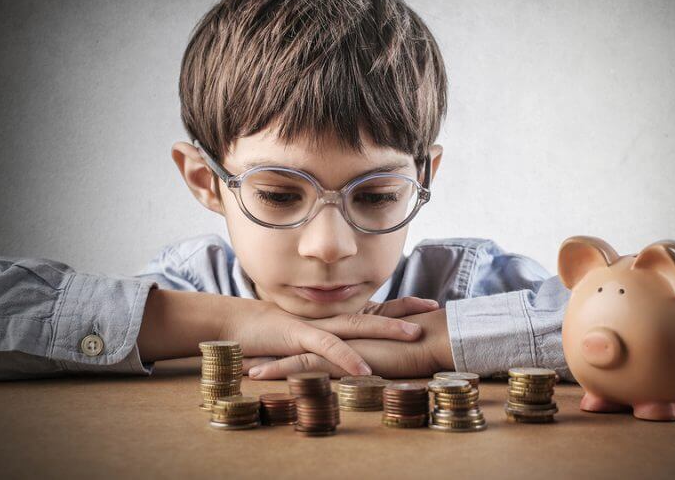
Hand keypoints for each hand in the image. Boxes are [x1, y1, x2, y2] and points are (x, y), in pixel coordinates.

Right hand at [223, 296, 439, 375]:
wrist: (239, 325)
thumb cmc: (275, 332)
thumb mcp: (309, 335)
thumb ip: (332, 337)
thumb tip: (357, 346)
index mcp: (336, 316)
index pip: (375, 308)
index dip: (402, 306)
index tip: (430, 304)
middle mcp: (331, 317)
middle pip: (375, 311)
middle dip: (406, 310)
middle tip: (434, 309)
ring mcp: (318, 325)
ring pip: (359, 326)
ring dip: (388, 330)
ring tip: (414, 336)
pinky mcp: (300, 337)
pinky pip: (329, 348)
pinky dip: (348, 359)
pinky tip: (365, 371)